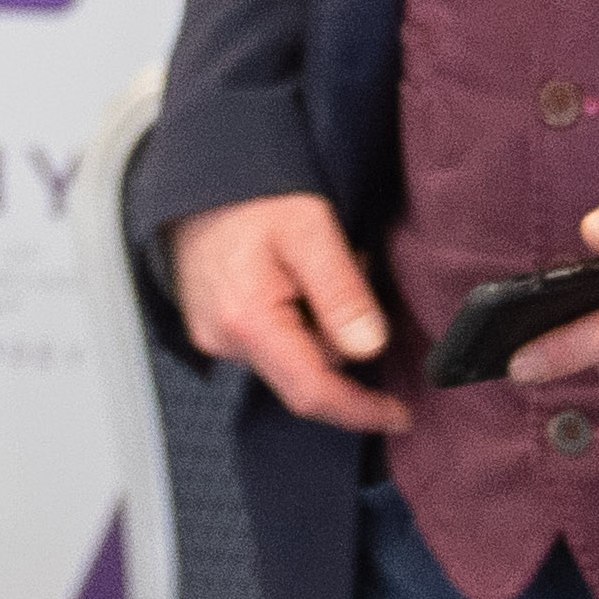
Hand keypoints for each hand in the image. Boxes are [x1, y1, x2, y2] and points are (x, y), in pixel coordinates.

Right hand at [168, 191, 410, 435]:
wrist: (199, 183)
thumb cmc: (251, 198)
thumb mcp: (310, 230)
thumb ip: (341, 292)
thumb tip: (370, 348)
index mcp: (248, 320)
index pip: (312, 391)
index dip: (360, 409)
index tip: (399, 415)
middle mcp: (224, 341)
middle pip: (309, 372)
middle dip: (343, 333)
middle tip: (354, 267)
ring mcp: (215, 339)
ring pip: (293, 357)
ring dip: (320, 323)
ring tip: (316, 266)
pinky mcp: (215, 332)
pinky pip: (272, 343)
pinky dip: (296, 319)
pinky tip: (293, 281)